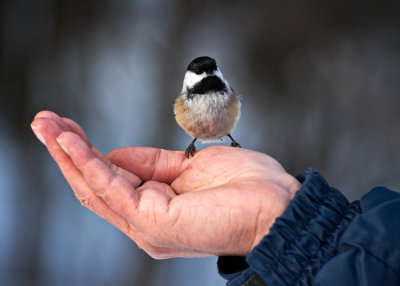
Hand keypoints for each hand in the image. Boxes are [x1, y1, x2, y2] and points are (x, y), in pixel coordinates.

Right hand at [31, 111, 299, 258]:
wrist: (278, 205)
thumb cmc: (245, 188)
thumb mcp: (191, 166)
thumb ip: (153, 163)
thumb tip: (116, 154)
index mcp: (157, 208)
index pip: (110, 181)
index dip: (86, 153)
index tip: (68, 127)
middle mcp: (147, 221)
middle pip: (95, 186)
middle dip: (67, 151)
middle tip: (44, 122)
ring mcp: (149, 226)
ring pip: (97, 188)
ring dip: (70, 154)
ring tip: (47, 126)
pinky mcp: (155, 223)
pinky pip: (115, 189)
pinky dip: (91, 163)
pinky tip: (72, 143)